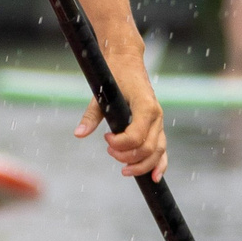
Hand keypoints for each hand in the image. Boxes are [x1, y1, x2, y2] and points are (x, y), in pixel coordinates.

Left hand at [75, 47, 165, 177]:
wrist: (128, 62)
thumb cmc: (115, 75)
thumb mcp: (101, 93)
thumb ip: (91, 115)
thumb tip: (79, 134)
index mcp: (145, 106)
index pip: (136, 136)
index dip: (120, 144)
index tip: (105, 138)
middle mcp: (157, 116)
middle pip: (147, 148)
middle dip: (127, 156)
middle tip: (109, 152)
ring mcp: (159, 122)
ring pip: (158, 152)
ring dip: (141, 165)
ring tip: (123, 170)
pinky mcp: (157, 127)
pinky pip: (162, 149)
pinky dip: (160, 164)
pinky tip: (154, 178)